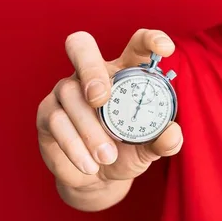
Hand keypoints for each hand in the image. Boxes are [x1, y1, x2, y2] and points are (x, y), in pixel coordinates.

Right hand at [36, 29, 182, 190]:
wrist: (97, 180)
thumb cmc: (127, 152)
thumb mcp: (149, 149)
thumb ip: (164, 141)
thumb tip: (173, 134)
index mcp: (125, 72)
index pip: (136, 44)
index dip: (150, 40)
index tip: (166, 49)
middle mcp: (93, 73)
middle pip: (81, 47)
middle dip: (90, 69)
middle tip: (101, 99)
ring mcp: (66, 90)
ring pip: (71, 95)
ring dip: (90, 130)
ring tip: (108, 157)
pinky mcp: (48, 112)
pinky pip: (57, 121)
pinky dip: (75, 145)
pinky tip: (90, 164)